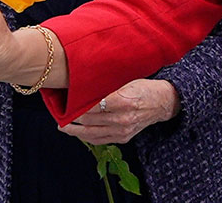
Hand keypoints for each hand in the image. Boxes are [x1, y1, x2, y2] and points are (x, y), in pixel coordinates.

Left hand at [59, 79, 178, 144]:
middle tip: (59, 113)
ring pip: (92, 134)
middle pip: (89, 121)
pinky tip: (79, 133)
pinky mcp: (124, 138)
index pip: (92, 106)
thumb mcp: (126, 80)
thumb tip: (83, 85)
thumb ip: (106, 86)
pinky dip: (88, 137)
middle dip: (72, 118)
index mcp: (122, 101)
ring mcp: (123, 131)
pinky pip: (101, 140)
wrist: (162, 102)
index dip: (76, 105)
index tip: (65, 101)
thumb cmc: (143, 87)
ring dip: (75, 132)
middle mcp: (122, 119)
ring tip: (63, 127)